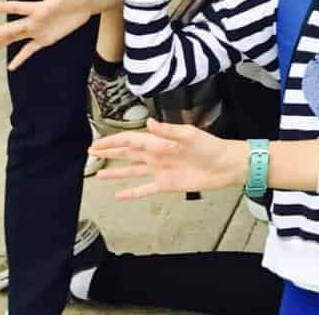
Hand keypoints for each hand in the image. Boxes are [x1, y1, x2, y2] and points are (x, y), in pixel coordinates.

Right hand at [0, 0, 94, 69]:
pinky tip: (10, 67)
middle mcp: (33, 20)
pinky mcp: (46, 39)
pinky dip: (21, 58)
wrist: (88, 1)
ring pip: (14, 40)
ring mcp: (38, 30)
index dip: (2, 7)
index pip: (16, 7)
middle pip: (9, 29)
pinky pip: (30, 50)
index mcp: (37, 7)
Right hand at [92, 119, 248, 200]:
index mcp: (160, 141)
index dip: (113, 141)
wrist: (226, 165)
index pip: (131, 140)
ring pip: (132, 171)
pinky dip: (131, 192)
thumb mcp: (190, 134)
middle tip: (91, 152)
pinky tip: (119, 195)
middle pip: (127, 153)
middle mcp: (156, 155)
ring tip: (98, 174)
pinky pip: (144, 189)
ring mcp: (160, 170)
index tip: (96, 143)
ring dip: (116, 172)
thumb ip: (168, 131)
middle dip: (110, 152)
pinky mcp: (166, 184)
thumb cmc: (211, 146)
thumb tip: (149, 123)